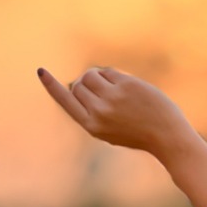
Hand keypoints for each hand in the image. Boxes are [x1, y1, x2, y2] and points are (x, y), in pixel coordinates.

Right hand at [37, 65, 190, 156]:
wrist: (165, 136)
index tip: (41, 72)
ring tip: (112, 89)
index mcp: (92, 127)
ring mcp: (111, 98)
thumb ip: (93, 109)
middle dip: (86, 83)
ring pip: (90, 74)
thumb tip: (82, 81)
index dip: (52, 87)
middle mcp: (98, 113)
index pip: (66, 102)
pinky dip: (112, 75)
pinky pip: (108, 71)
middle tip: (103, 92)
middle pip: (78, 84)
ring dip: (97, 76)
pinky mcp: (124, 86)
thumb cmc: (137, 132)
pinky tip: (125, 87)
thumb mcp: (109, 128)